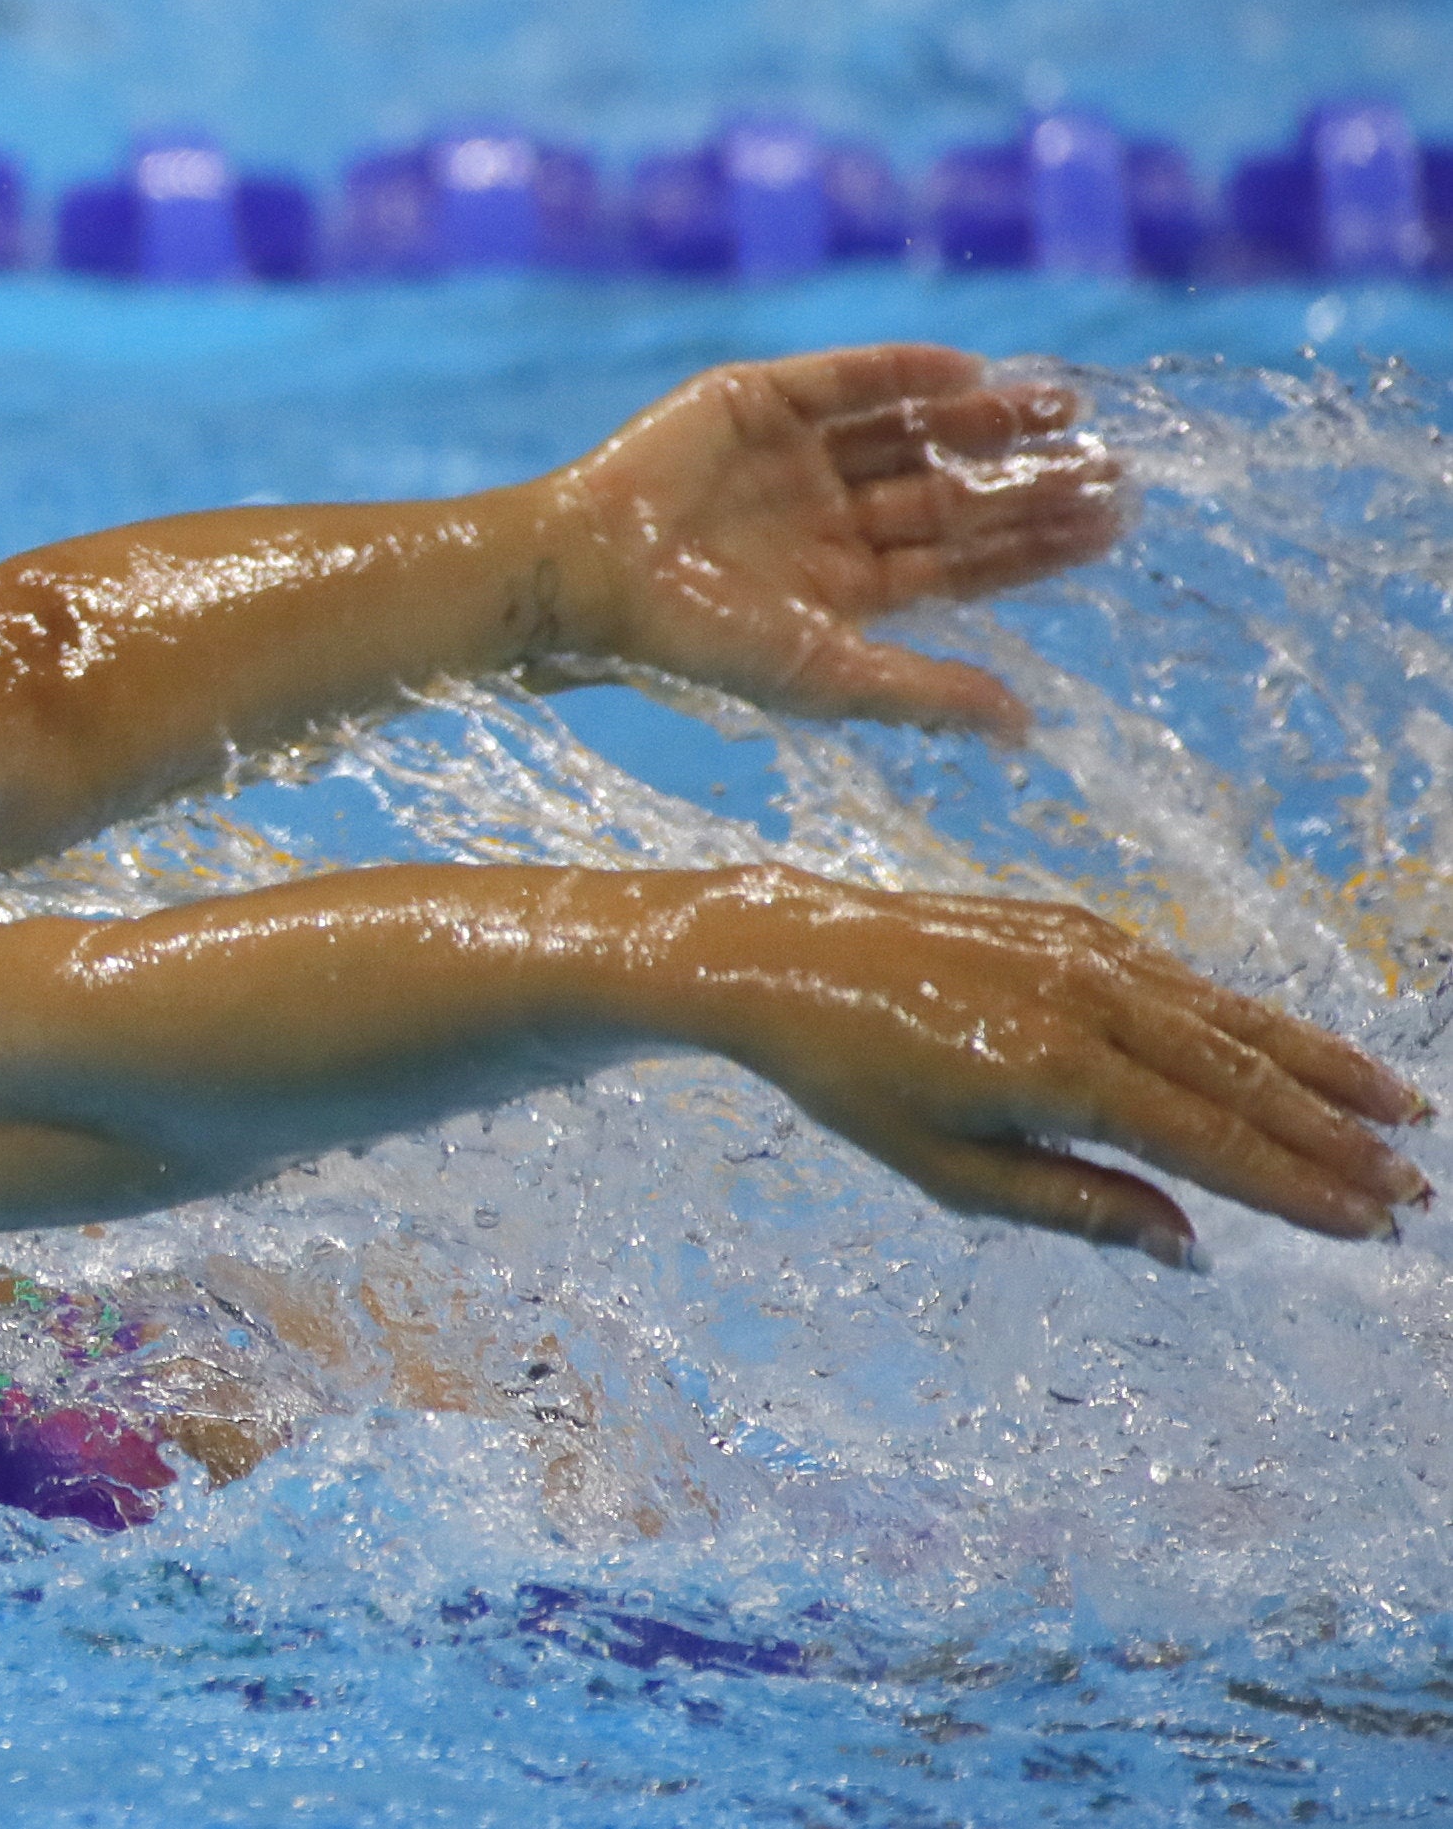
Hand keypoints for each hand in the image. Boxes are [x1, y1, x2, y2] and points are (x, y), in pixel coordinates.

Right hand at [552, 344, 1122, 741]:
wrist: (590, 572)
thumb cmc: (697, 640)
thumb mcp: (825, 676)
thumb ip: (923, 693)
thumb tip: (1027, 730)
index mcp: (842, 587)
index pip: (961, 561)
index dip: (1034, 543)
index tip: (1112, 520)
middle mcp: (826, 519)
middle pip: (949, 495)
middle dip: (1027, 480)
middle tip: (1114, 463)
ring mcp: (792, 457)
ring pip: (910, 432)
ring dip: (984, 420)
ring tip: (1063, 407)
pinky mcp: (753, 400)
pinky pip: (845, 378)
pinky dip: (906, 371)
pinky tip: (971, 369)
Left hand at [672, 867, 1428, 1264]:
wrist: (784, 955)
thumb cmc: (851, 1079)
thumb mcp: (945, 1169)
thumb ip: (1072, 1205)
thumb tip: (1187, 1248)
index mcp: (1054, 1072)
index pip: (1206, 1140)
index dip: (1293, 1185)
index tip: (1368, 1222)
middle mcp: (1085, 1001)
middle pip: (1239, 1077)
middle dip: (1333, 1136)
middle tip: (1414, 1187)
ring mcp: (1084, 952)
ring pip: (1228, 1018)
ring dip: (1318, 1068)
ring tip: (1399, 1111)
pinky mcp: (1073, 925)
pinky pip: (1183, 979)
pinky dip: (1252, 1017)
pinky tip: (1298, 1052)